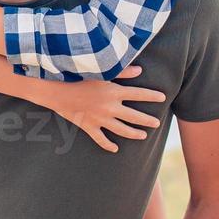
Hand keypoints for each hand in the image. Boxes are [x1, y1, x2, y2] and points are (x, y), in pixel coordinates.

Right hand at [47, 67, 164, 152]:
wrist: (56, 91)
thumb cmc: (77, 77)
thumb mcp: (100, 72)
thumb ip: (122, 72)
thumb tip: (140, 70)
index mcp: (114, 92)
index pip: (139, 94)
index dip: (152, 96)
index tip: (163, 97)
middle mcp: (110, 107)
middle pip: (134, 116)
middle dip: (147, 120)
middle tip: (157, 123)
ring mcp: (100, 119)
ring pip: (122, 130)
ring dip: (134, 133)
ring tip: (143, 136)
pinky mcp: (89, 127)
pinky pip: (101, 139)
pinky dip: (108, 145)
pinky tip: (115, 148)